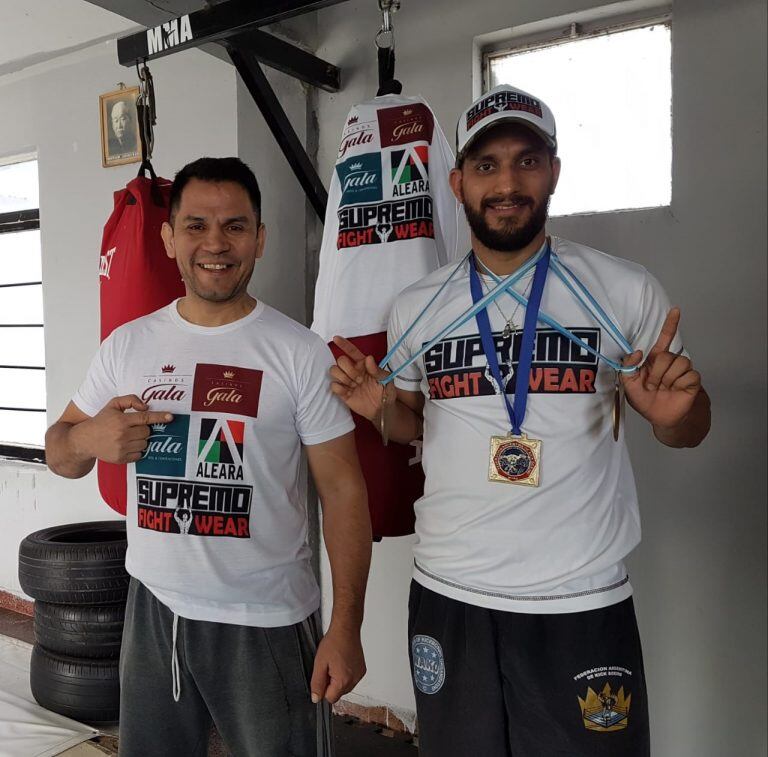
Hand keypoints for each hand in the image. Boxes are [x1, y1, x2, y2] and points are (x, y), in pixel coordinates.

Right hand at [75, 395, 172, 463]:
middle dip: (144, 429)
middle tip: (133, 428)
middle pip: (147, 432)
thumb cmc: (101, 421)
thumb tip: (146, 407)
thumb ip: (130, 400)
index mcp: (121, 420)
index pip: (145, 418)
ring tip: (128, 437)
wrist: (84, 440)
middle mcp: (122, 434)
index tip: (171, 417)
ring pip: (145, 444)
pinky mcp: (121, 458)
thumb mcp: (112, 405)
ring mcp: (121, 448)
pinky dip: (137, 451)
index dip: (159, 417)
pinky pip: (140, 455)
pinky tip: (127, 446)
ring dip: (141, 440)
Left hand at [310, 626, 365, 704]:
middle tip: (329, 667)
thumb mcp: (319, 664)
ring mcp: (360, 675)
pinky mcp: (362, 670)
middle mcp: (354, 680)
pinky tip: (343, 661)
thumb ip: (317, 683)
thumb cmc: (334, 642)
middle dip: (332, 684)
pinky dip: (346, 674)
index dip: (324, 688)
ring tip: (336, 662)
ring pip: (346, 687)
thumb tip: (316, 698)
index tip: (323, 676)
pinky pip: (352, 679)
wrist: (346, 629)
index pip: (330, 698)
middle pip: (339, 693)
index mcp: (343, 681)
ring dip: (339, 679)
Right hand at [330, 336, 394, 421]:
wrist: (382, 409)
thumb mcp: (386, 380)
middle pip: (340, 360)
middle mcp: (353, 370)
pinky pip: (333, 386)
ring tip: (354, 386)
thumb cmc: (385, 392)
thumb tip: (368, 358)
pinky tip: (349, 392)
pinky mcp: (342, 392)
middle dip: (349, 369)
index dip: (343, 344)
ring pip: (334, 371)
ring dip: (343, 378)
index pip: (352, 351)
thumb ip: (376, 370)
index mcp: (363, 364)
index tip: (336, 338)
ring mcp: (346, 381)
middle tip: (359, 380)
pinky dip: (339, 388)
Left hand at [621, 308, 701, 429]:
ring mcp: (682, 370)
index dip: (670, 324)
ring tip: (664, 389)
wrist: (660, 417)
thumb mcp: (629, 385)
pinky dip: (679, 384)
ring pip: (679, 363)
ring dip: (667, 379)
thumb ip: (628, 367)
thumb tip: (638, 352)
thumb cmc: (645, 400)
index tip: (675, 310)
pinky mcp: (693, 380)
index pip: (664, 339)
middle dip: (656, 373)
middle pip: (666, 355)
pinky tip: (676, 390)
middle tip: (653, 385)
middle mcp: (669, 362)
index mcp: (654, 360)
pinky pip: (689, 375)